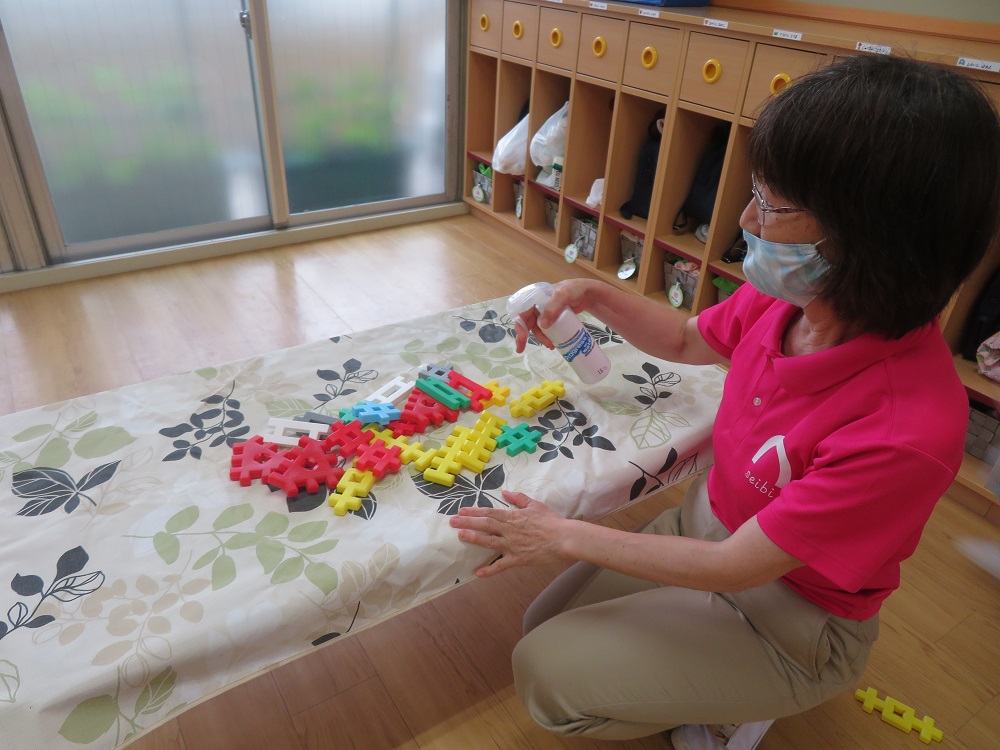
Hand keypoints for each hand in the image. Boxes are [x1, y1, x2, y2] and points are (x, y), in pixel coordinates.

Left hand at [450, 491, 569, 575]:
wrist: (564, 538)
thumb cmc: (551, 521)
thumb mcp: (535, 505)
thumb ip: (518, 498)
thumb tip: (504, 493)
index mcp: (513, 517)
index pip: (489, 513)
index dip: (474, 512)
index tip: (461, 510)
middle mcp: (509, 530)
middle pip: (485, 525)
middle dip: (468, 523)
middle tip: (452, 521)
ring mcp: (512, 545)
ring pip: (489, 542)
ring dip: (474, 539)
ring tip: (461, 536)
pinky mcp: (518, 559)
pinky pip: (502, 566)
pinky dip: (490, 570)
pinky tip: (478, 573)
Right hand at [513, 280, 591, 352]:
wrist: (587, 294)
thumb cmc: (574, 290)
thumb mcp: (563, 295)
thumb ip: (552, 307)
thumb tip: (543, 325)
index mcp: (535, 297)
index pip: (522, 311)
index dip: (520, 324)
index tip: (523, 337)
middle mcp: (537, 305)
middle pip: (526, 322)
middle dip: (524, 336)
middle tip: (521, 349)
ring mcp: (544, 313)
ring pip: (537, 328)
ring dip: (540, 338)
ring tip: (550, 345)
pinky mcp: (552, 319)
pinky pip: (546, 329)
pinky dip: (547, 337)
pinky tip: (552, 343)